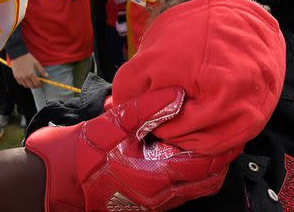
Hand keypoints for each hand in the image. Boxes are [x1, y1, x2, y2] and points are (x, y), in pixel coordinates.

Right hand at [10, 53, 47, 88]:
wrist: (18, 54)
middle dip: (35, 86)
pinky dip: (23, 83)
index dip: (39, 84)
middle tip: (37, 84)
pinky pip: (20, 83)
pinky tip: (26, 81)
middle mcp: (25, 76)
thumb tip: (47, 75)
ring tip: (31, 83)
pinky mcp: (16, 76)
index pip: (36, 83)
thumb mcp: (36, 62)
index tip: (40, 84)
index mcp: (31, 73)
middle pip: (31, 86)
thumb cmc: (27, 58)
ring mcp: (20, 77)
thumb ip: (41, 70)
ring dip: (29, 85)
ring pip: (25, 85)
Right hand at [26, 87, 236, 211]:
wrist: (61, 179)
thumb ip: (148, 107)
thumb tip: (178, 93)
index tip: (231, 127)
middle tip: (227, 133)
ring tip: (212, 141)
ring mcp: (155, 201)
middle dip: (220, 157)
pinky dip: (191, 173)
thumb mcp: (117, 122)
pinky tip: (186, 153)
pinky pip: (180, 190)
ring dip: (207, 166)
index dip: (222, 146)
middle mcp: (161, 195)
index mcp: (158, 176)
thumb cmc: (86, 151)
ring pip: (195, 187)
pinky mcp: (148, 200)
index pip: (205, 164)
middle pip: (206, 180)